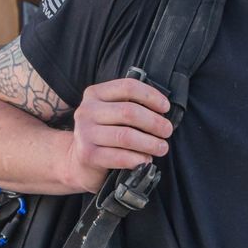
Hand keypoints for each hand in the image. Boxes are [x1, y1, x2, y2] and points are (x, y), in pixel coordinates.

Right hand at [63, 77, 172, 193]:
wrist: (79, 161)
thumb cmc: (105, 133)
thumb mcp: (112, 112)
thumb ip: (131, 104)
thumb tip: (162, 111)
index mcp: (95, 93)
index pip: (128, 87)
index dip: (151, 96)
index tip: (165, 108)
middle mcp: (87, 111)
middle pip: (129, 112)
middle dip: (154, 122)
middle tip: (167, 131)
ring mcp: (85, 133)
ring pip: (126, 136)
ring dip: (150, 143)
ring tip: (162, 147)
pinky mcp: (88, 155)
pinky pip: (119, 157)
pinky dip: (138, 159)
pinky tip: (146, 160)